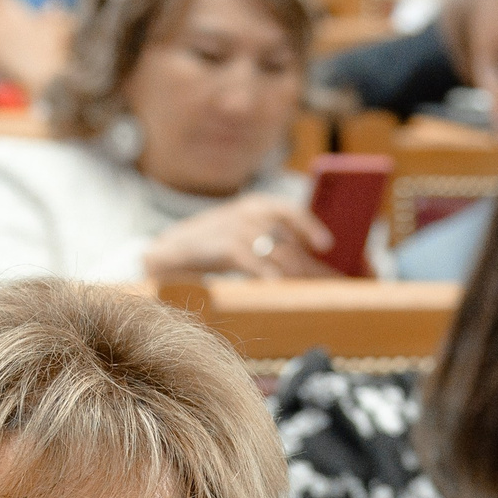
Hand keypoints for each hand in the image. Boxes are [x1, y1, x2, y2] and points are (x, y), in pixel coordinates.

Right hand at [140, 195, 334, 279]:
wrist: (169, 251)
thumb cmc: (215, 246)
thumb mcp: (244, 235)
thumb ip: (273, 243)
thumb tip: (311, 265)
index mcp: (256, 205)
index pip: (290, 211)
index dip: (310, 227)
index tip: (327, 245)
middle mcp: (247, 212)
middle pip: (287, 239)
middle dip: (310, 265)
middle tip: (328, 284)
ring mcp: (234, 228)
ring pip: (275, 252)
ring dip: (294, 275)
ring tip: (307, 293)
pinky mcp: (221, 247)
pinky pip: (252, 261)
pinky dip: (266, 275)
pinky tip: (277, 287)